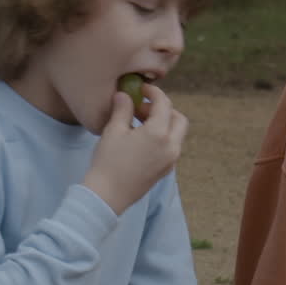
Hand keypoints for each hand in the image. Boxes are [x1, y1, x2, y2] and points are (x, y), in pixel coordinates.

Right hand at [82, 85, 187, 214]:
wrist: (107, 196)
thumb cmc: (108, 161)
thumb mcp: (114, 131)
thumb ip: (123, 109)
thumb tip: (124, 95)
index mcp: (159, 134)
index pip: (164, 104)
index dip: (153, 92)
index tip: (141, 88)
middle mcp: (171, 147)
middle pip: (178, 119)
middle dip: (164, 109)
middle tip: (142, 108)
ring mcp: (171, 160)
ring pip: (176, 134)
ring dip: (164, 124)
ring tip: (138, 123)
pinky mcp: (166, 170)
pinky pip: (171, 147)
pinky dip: (162, 137)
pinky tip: (141, 139)